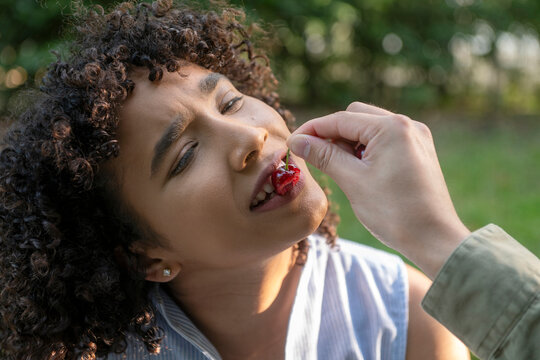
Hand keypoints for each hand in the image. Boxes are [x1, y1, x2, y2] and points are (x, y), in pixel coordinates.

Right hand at [287, 102, 470, 277]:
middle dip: (332, 134)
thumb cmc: (394, 213)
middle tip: (316, 157)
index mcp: (391, 128)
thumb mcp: (353, 181)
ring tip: (339, 168)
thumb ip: (324, 156)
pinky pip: (385, 140)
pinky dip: (366, 150)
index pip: (341, 120)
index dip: (312, 130)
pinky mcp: (419, 151)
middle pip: (356, 117)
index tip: (292, 142)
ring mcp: (416, 137)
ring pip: (370, 128)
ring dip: (349, 143)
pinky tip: (359, 170)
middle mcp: (407, 125)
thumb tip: (297, 141)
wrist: (434, 239)